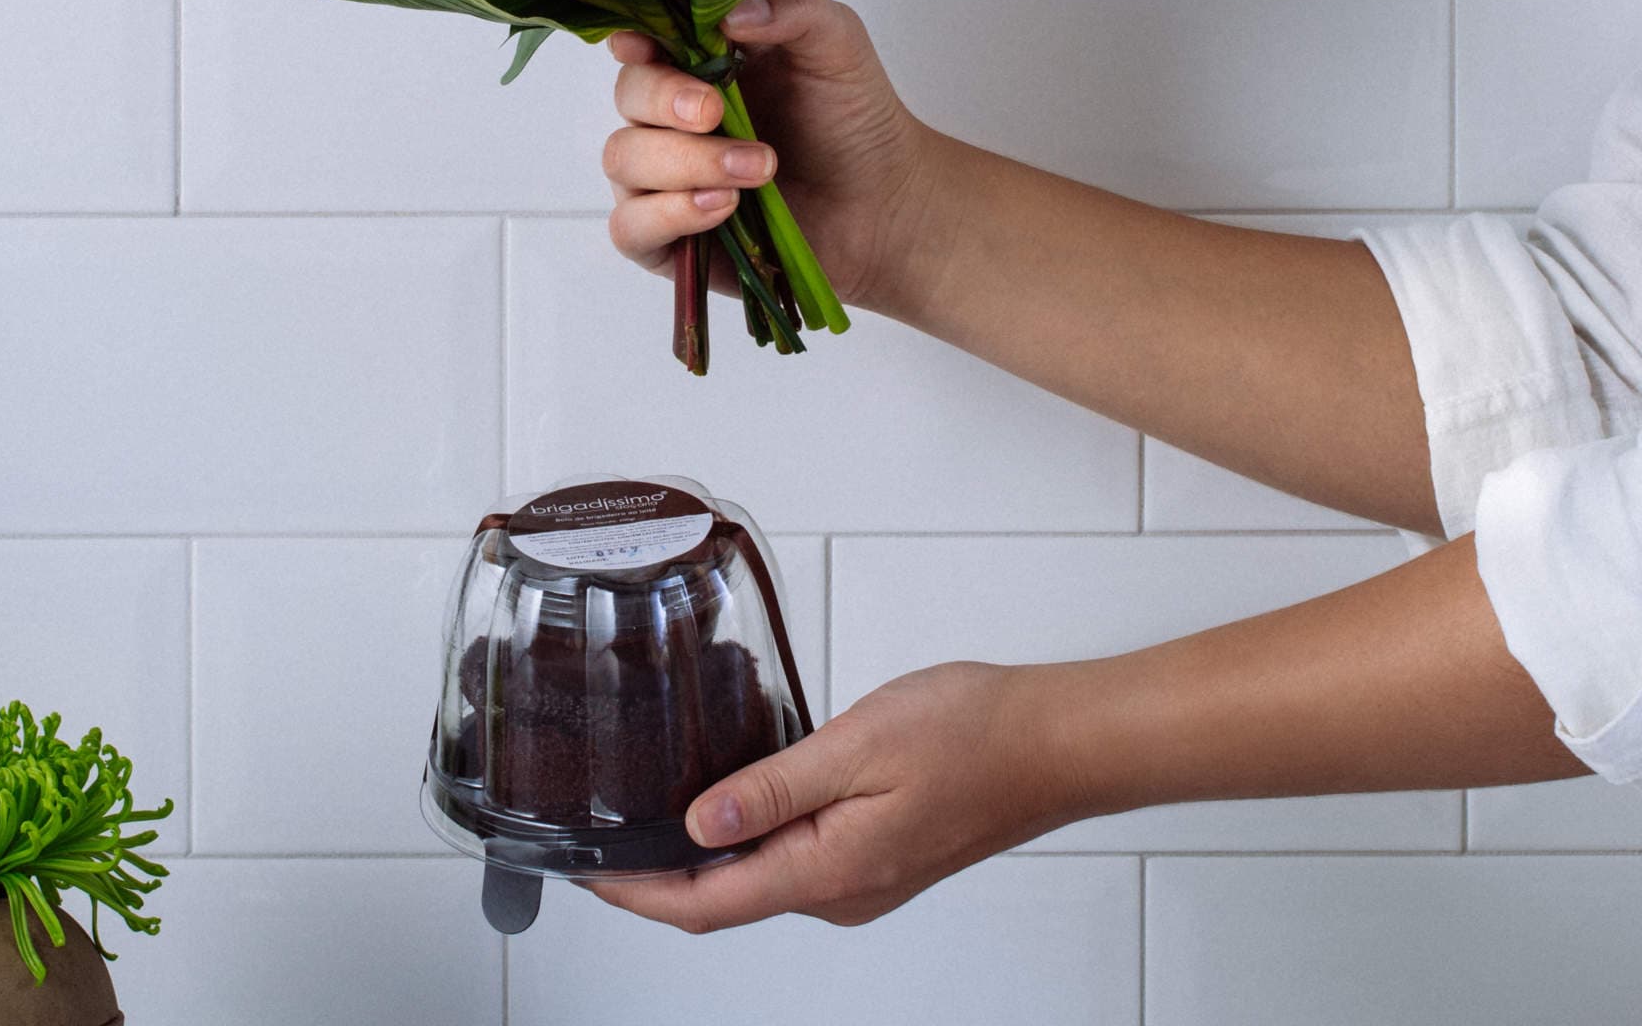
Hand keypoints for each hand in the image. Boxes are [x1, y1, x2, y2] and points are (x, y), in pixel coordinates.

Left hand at [585, 662, 1090, 931]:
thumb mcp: (856, 747)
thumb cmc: (973, 735)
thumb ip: (772, 789)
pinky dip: (749, 839)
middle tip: (600, 835)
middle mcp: (842, 893)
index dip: (636, 895)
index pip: (706, 906)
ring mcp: (863, 880)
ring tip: (649, 810)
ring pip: (759, 879)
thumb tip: (696, 823)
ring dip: (702, 858)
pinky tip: (733, 797)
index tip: (585, 874)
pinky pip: (794, 860)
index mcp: (828, 873)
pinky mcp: (879, 857)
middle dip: (657, 878)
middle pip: (724, 900)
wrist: (1056, 742)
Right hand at [601, 0, 939, 314]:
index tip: (645, 46)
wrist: (882, 201)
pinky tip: (724, 207)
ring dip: (687, 163)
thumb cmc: (852, 119)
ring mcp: (662, 179)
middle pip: (627, 96)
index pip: (638, 41)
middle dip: (668, 102)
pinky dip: (671, 214)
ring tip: (759, 169)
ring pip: (623, 160)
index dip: (632, 40)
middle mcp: (668, 117)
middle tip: (719, 113)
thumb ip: (792, 6)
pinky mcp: (667, 238)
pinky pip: (631, 228)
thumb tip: (732, 11)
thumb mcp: (836, 43)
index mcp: (697, 60)